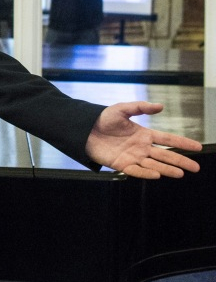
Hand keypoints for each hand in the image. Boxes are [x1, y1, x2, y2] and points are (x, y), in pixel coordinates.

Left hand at [85, 102, 201, 178]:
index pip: (167, 139)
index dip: (182, 142)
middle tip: (196, 167)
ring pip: (154, 165)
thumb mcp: (122, 109)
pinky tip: (157, 174)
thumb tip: (160, 106)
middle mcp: (141, 147)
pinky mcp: (121, 164)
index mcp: (144, 134)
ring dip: (167, 169)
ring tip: (180, 173)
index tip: (198, 146)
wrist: (84, 130)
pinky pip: (136, 171)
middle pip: (165, 155)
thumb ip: (140, 107)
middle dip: (181, 161)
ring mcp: (132, 157)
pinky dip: (146, 173)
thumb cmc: (103, 119)